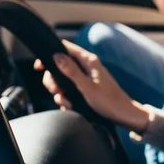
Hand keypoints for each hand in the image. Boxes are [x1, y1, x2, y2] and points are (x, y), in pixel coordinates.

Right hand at [34, 41, 149, 132]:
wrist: (123, 115)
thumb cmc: (109, 101)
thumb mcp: (87, 87)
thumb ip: (71, 71)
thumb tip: (56, 56)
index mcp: (88, 61)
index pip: (64, 48)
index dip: (49, 55)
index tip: (40, 67)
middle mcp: (86, 66)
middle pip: (59, 65)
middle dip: (53, 80)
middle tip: (56, 92)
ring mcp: (85, 77)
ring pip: (62, 79)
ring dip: (60, 92)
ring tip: (66, 102)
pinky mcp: (85, 87)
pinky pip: (69, 89)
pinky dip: (66, 98)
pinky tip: (70, 106)